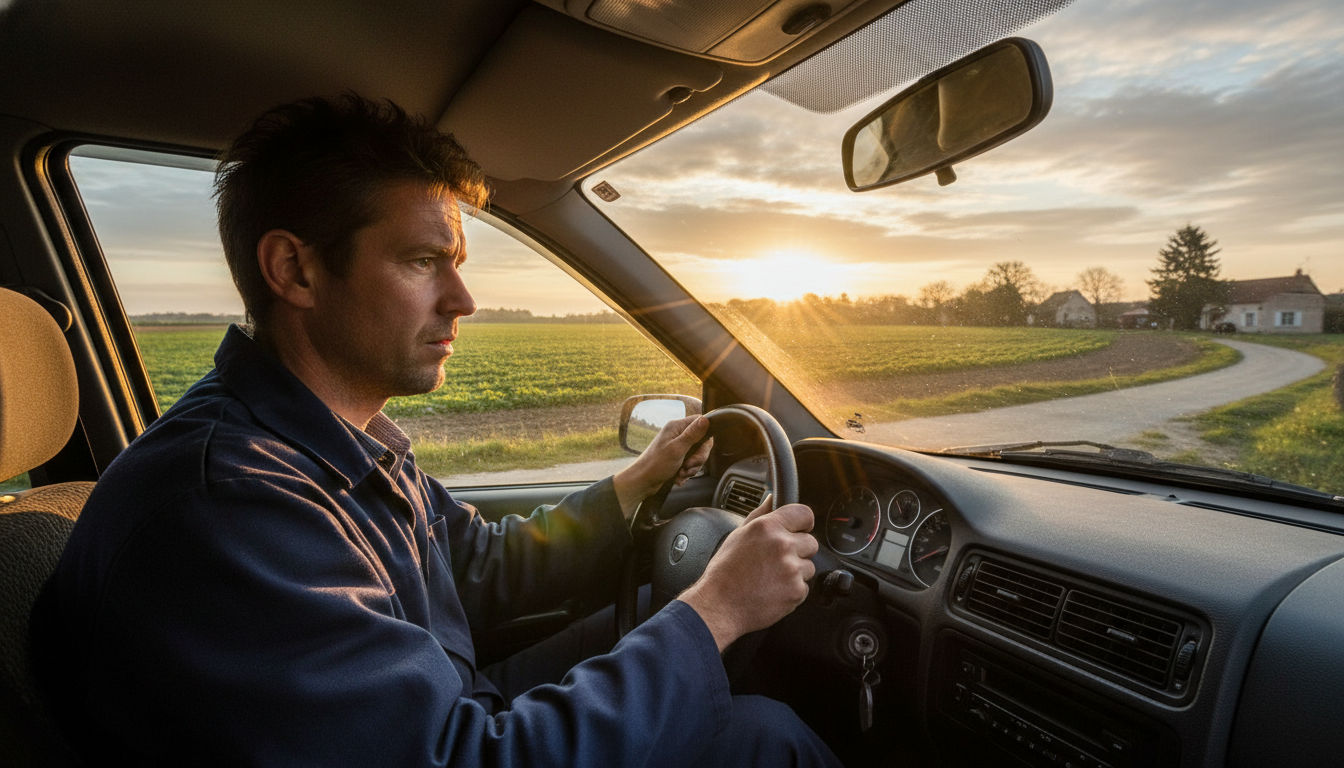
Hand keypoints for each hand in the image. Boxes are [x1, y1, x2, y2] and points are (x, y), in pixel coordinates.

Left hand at [612, 414, 711, 517]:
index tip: (702, 449)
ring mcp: (678, 446)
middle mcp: (678, 434)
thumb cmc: (656, 464)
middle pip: (701, 441)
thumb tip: (706, 419)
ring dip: (692, 467)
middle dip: (698, 457)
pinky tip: (679, 478)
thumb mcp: (677, 449)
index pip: (700, 422)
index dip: (705, 436)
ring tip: (681, 474)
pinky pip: (691, 463)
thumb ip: (692, 434)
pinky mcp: (678, 457)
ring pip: (697, 454)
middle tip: (688, 465)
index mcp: (676, 427)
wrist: (643, 482)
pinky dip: (687, 472)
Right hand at [678, 495, 818, 652]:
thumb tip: (772, 498)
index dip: (803, 523)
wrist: (720, 606)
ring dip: (796, 572)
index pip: (804, 513)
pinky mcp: (796, 591)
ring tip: (771, 578)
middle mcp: (782, 545)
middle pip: (811, 542)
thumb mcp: (738, 535)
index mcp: (768, 527)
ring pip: (808, 566)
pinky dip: (792, 590)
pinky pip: (804, 587)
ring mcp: (792, 569)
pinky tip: (773, 590)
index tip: (799, 530)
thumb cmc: (724, 572)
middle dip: (798, 551)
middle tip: (776, 561)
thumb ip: (760, 514)